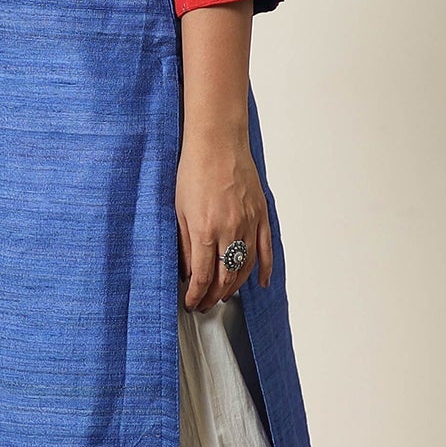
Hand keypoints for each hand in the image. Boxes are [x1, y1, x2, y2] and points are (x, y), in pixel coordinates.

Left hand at [175, 135, 273, 311]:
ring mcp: (250, 223)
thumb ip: (185, 243)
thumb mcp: (179, 210)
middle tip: (205, 304)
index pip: (203, 276)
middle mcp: (230, 230)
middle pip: (226, 277)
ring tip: (224, 295)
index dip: (196, 294)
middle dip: (213, 296)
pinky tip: (260, 282)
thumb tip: (188, 270)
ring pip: (246, 268)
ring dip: (235, 286)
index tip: (191, 302)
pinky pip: (266, 249)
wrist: (218, 142)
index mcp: (206, 230)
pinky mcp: (261, 215)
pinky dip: (264, 270)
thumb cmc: (195, 170)